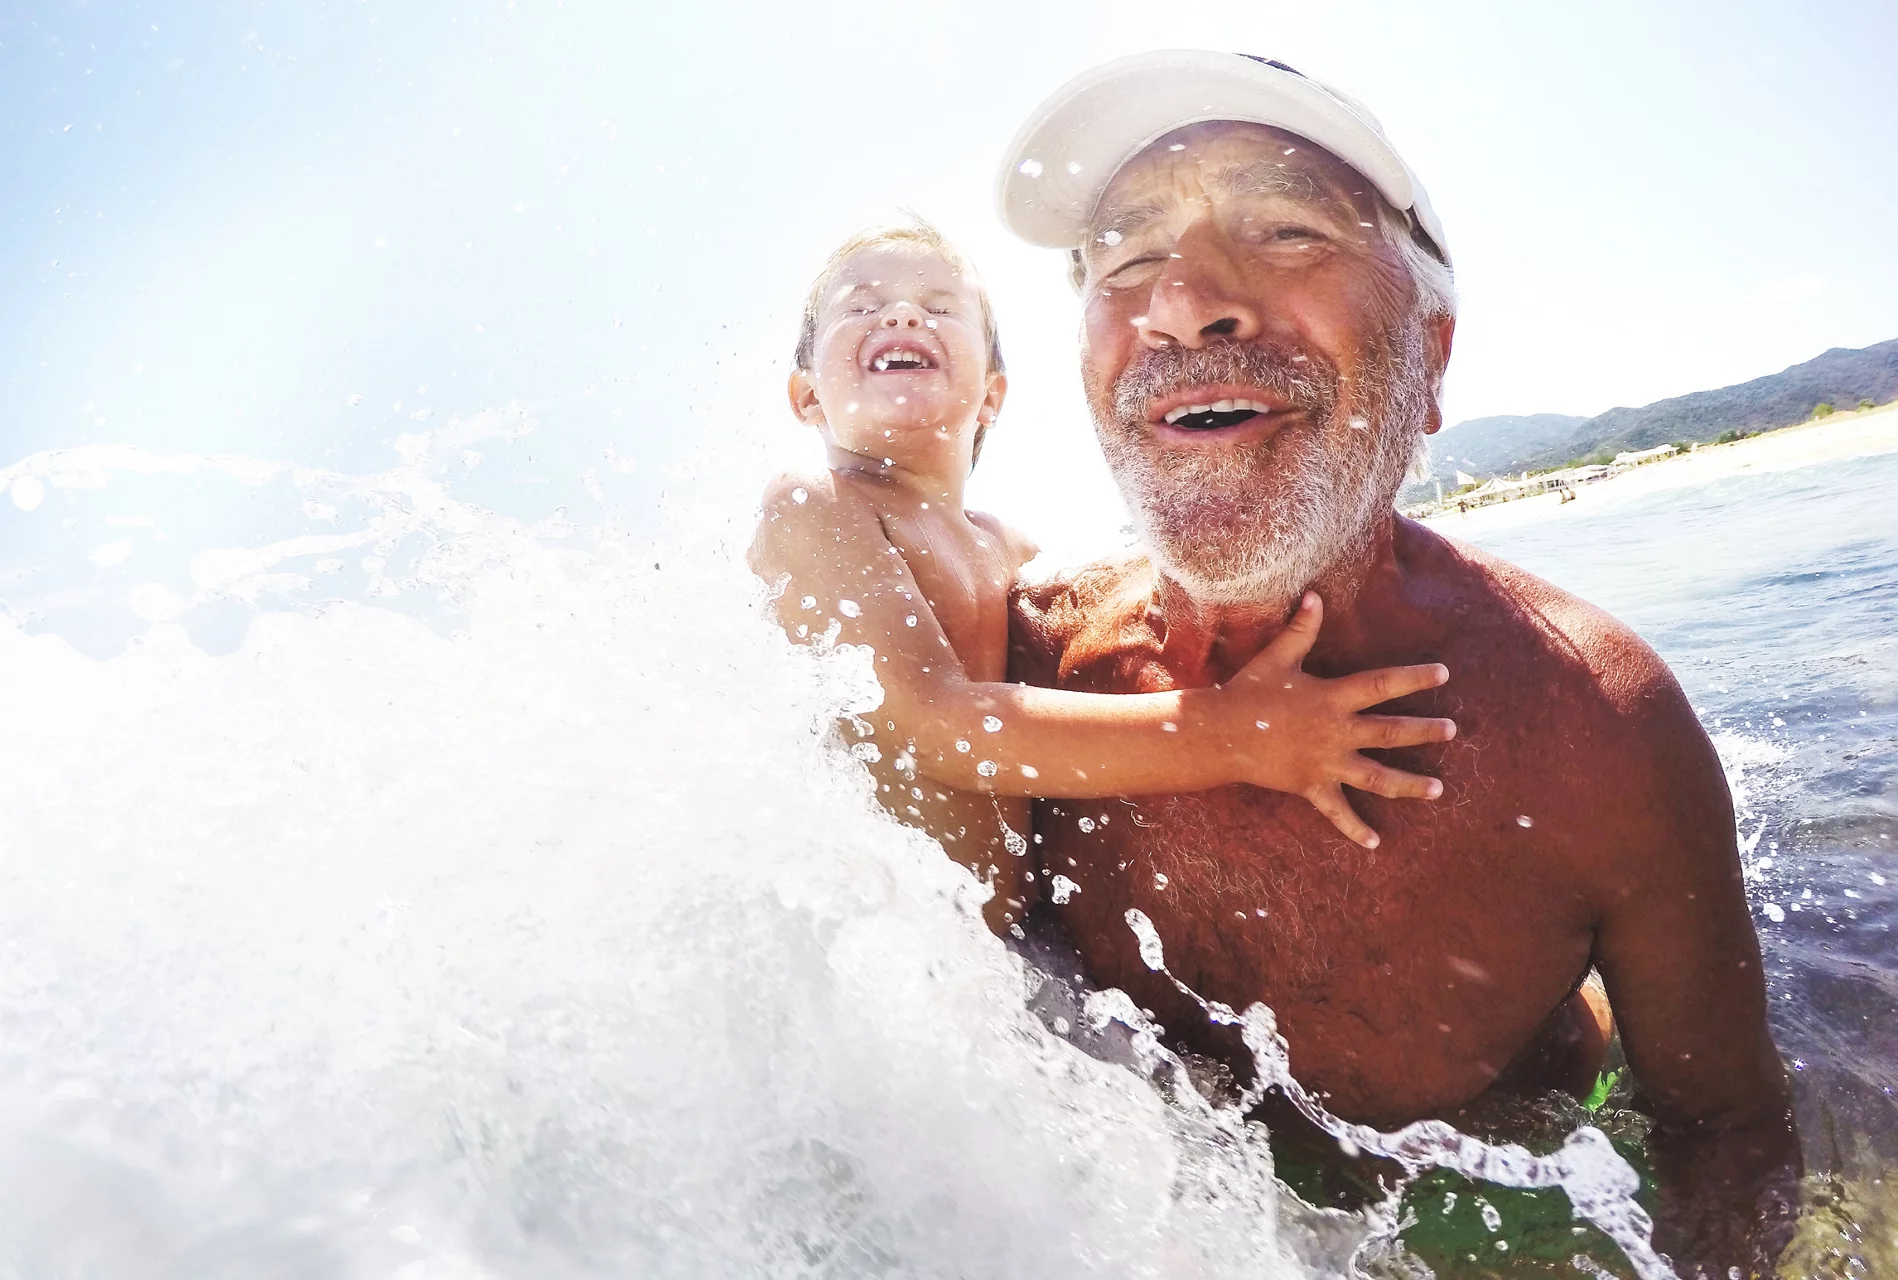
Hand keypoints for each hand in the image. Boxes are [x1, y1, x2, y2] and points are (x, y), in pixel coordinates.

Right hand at [1221, 592, 1454, 847]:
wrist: (1220, 734)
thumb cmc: (1248, 692)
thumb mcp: (1276, 658)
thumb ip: (1301, 630)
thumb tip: (1315, 595)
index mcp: (1332, 698)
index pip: (1382, 685)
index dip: (1414, 678)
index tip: (1444, 674)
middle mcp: (1336, 732)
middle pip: (1390, 732)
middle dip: (1424, 732)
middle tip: (1452, 731)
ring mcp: (1326, 763)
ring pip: (1377, 777)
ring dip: (1410, 785)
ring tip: (1438, 790)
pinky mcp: (1311, 786)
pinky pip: (1337, 811)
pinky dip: (1354, 828)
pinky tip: (1375, 843)